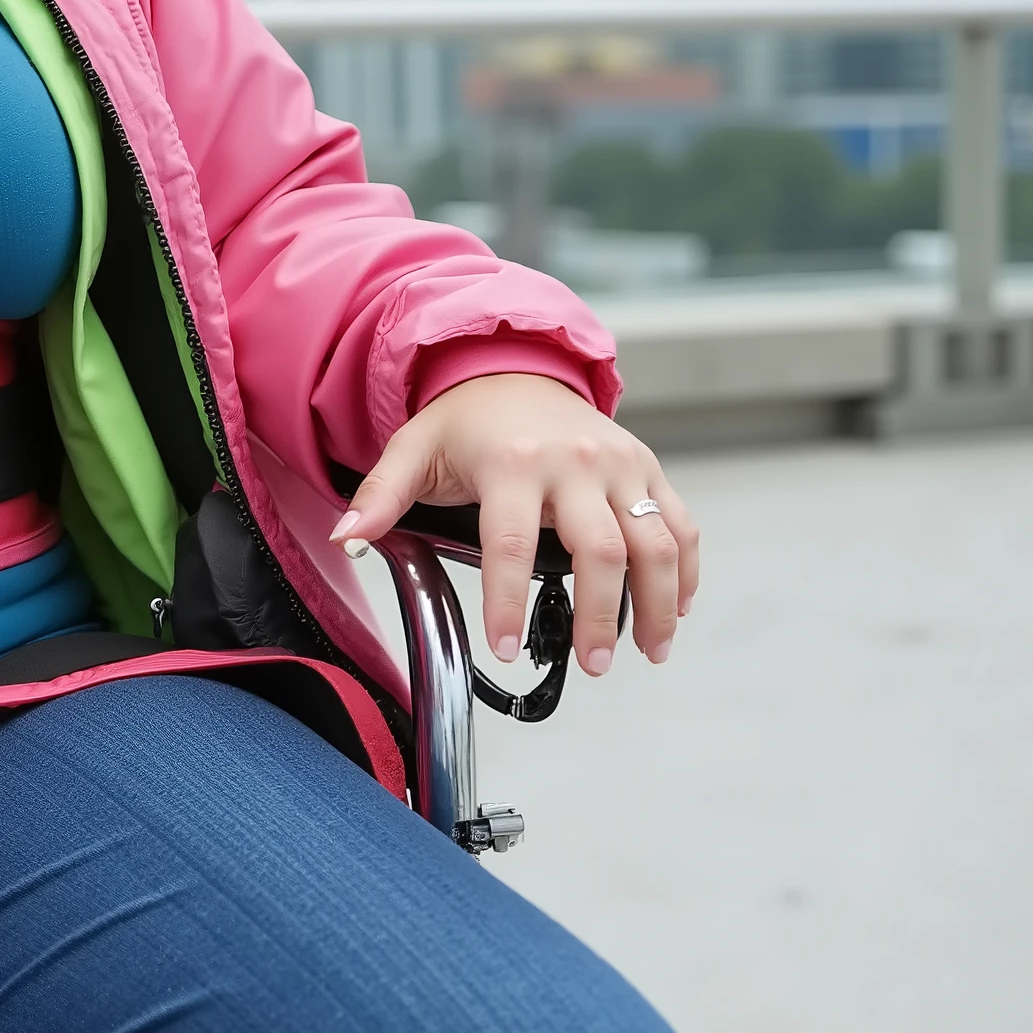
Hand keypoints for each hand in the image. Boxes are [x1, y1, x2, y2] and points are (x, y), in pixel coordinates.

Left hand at [329, 372, 698, 675]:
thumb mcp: (413, 449)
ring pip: (655, 541)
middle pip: (598, 551)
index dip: (508, 602)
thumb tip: (346, 540)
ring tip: (648, 652)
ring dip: (656, 604)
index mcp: (511, 461)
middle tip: (590, 665)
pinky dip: (686, 570)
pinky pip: (681, 523)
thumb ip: (380, 497)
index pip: (511, 544)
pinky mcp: (646, 466)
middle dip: (599, 616)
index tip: (505, 648)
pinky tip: (674, 609)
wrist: (515, 366)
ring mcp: (618, 463)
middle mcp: (573, 461)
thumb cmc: (464, 420)